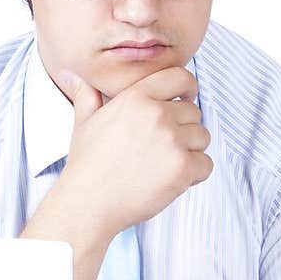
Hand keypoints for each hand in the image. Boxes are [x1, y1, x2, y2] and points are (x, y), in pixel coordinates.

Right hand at [57, 65, 212, 237]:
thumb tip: (74, 76)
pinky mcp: (182, 167)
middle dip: (184, 129)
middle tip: (163, 149)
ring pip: (203, 137)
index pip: (180, 77)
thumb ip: (88, 96)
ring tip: (165, 165)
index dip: (188, 88)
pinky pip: (206, 164)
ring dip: (191, 152)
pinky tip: (171, 180)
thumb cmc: (87, 166)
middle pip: (194, 112)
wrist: (88, 203)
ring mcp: (171, 141)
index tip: (187, 99)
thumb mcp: (84, 123)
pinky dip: (195, 175)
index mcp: (136, 97)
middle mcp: (156, 114)